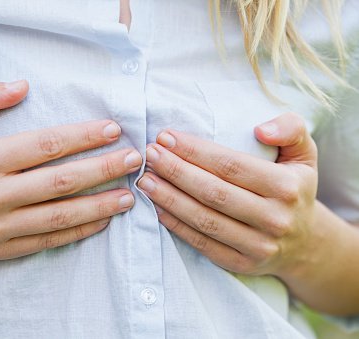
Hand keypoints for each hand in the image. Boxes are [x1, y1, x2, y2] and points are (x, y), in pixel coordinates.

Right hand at [0, 79, 140, 259]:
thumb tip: (22, 85)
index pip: (46, 145)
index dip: (83, 136)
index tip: (112, 130)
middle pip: (61, 181)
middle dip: (103, 169)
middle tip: (133, 160)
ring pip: (60, 215)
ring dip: (100, 205)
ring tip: (129, 195)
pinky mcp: (2, 249)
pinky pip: (48, 240)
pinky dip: (79, 231)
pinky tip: (102, 220)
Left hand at [138, 113, 318, 277]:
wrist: (306, 243)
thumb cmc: (294, 188)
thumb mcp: (304, 154)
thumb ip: (291, 129)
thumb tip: (261, 130)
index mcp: (287, 187)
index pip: (231, 165)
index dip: (194, 151)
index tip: (165, 136)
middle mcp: (274, 218)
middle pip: (214, 192)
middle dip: (176, 171)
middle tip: (149, 155)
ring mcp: (258, 245)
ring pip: (205, 219)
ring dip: (170, 199)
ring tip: (145, 180)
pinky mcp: (242, 264)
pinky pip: (203, 243)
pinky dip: (177, 226)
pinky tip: (157, 208)